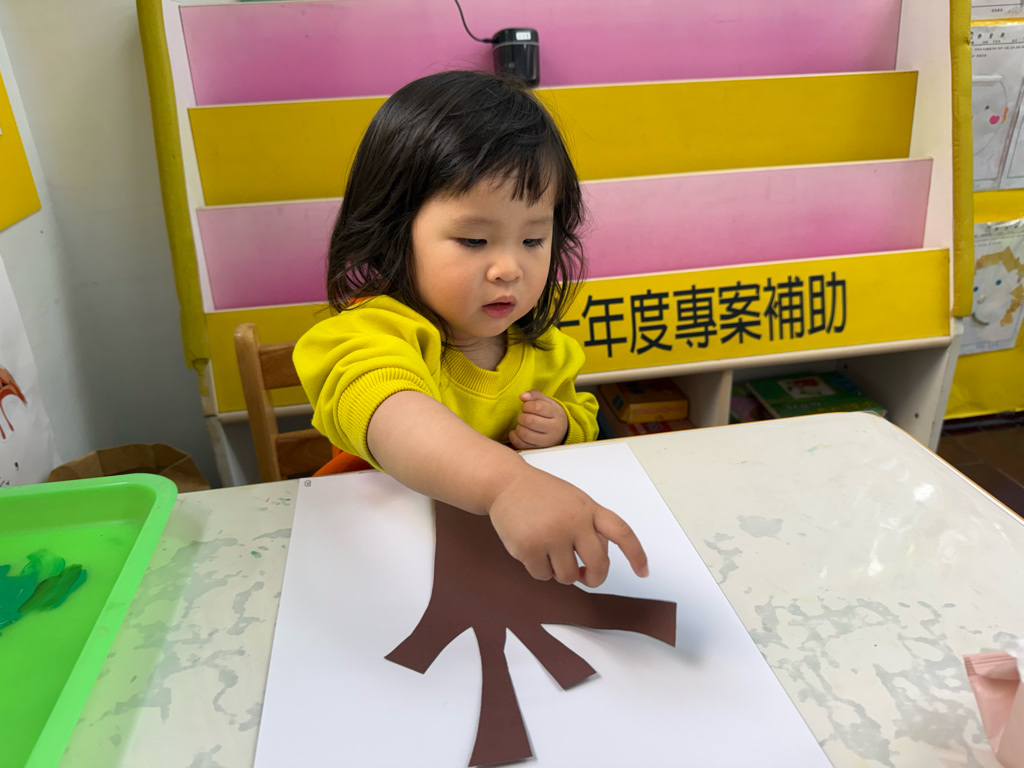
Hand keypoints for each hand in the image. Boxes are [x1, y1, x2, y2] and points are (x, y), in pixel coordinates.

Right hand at [487, 463, 648, 587]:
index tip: (644, 572)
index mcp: (589, 509)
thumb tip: (596, 561)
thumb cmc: (541, 494)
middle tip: (586, 577)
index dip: (636, 554)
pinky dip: (540, 569)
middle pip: (598, 565)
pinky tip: (532, 550)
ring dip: (561, 572)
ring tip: (549, 553)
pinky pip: (543, 576)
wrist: (505, 483)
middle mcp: (574, 522)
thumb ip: (590, 526)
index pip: (621, 532)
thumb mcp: (574, 501)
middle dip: (594, 578)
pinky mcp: (529, 548)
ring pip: (568, 577)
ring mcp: (551, 536)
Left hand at [508, 390, 567, 449]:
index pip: (538, 407)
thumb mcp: (547, 402)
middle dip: (522, 416)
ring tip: (522, 424)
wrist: (562, 431)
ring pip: (524, 433)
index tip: (526, 407)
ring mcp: (546, 441)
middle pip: (530, 421)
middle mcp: (554, 429)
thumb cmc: (551, 414)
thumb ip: (535, 395)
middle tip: (523, 416)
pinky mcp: (537, 449)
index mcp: (556, 414)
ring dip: (518, 426)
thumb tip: (522, 396)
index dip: (527, 405)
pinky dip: (514, 436)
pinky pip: (520, 444)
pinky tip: (517, 432)